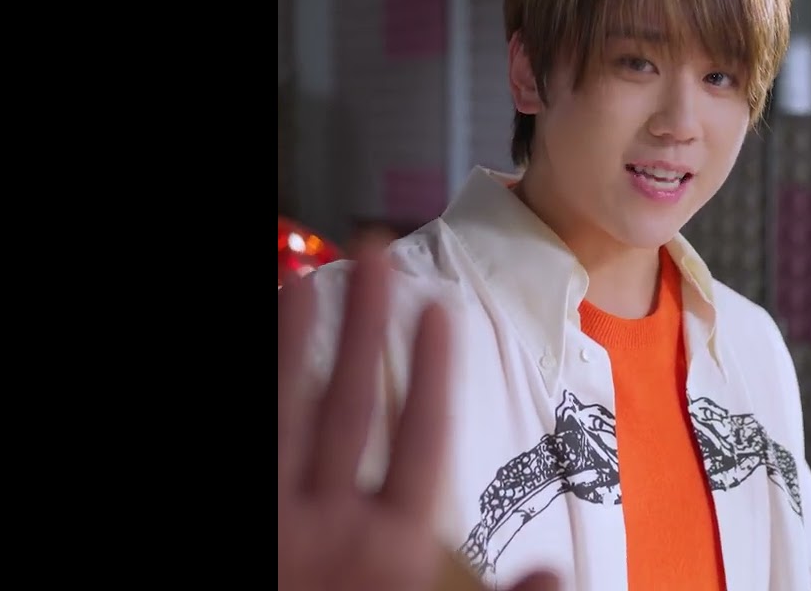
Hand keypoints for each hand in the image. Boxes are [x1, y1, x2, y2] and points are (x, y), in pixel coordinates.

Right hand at [278, 235, 558, 590]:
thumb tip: (554, 576)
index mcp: (392, 547)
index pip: (417, 438)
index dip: (430, 374)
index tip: (443, 312)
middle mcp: (332, 526)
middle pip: (351, 404)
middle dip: (364, 328)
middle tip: (377, 252)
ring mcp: (286, 525)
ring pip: (289, 414)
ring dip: (296, 347)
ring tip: (307, 277)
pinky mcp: (256, 525)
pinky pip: (257, 446)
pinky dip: (260, 388)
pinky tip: (265, 333)